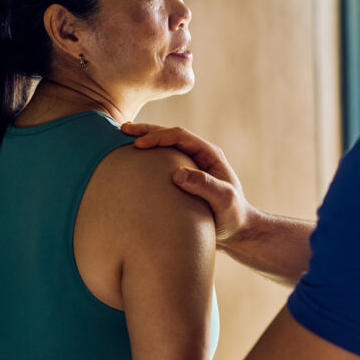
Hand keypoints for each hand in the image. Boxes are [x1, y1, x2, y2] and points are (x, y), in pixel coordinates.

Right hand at [120, 123, 254, 245]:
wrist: (237, 230)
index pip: (181, 137)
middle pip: (170, 135)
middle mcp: (199, 156)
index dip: (158, 137)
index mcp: (209, 155)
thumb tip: (177, 174)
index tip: (138, 144)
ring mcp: (191, 165)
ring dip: (145, 140)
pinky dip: (147, 157)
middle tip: (123, 129)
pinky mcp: (183, 178)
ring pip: (165, 146)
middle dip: (146, 131)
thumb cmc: (233, 216)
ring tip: (122, 138)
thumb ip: (205, 186)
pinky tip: (132, 160)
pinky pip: (162, 161)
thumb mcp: (224, 200)